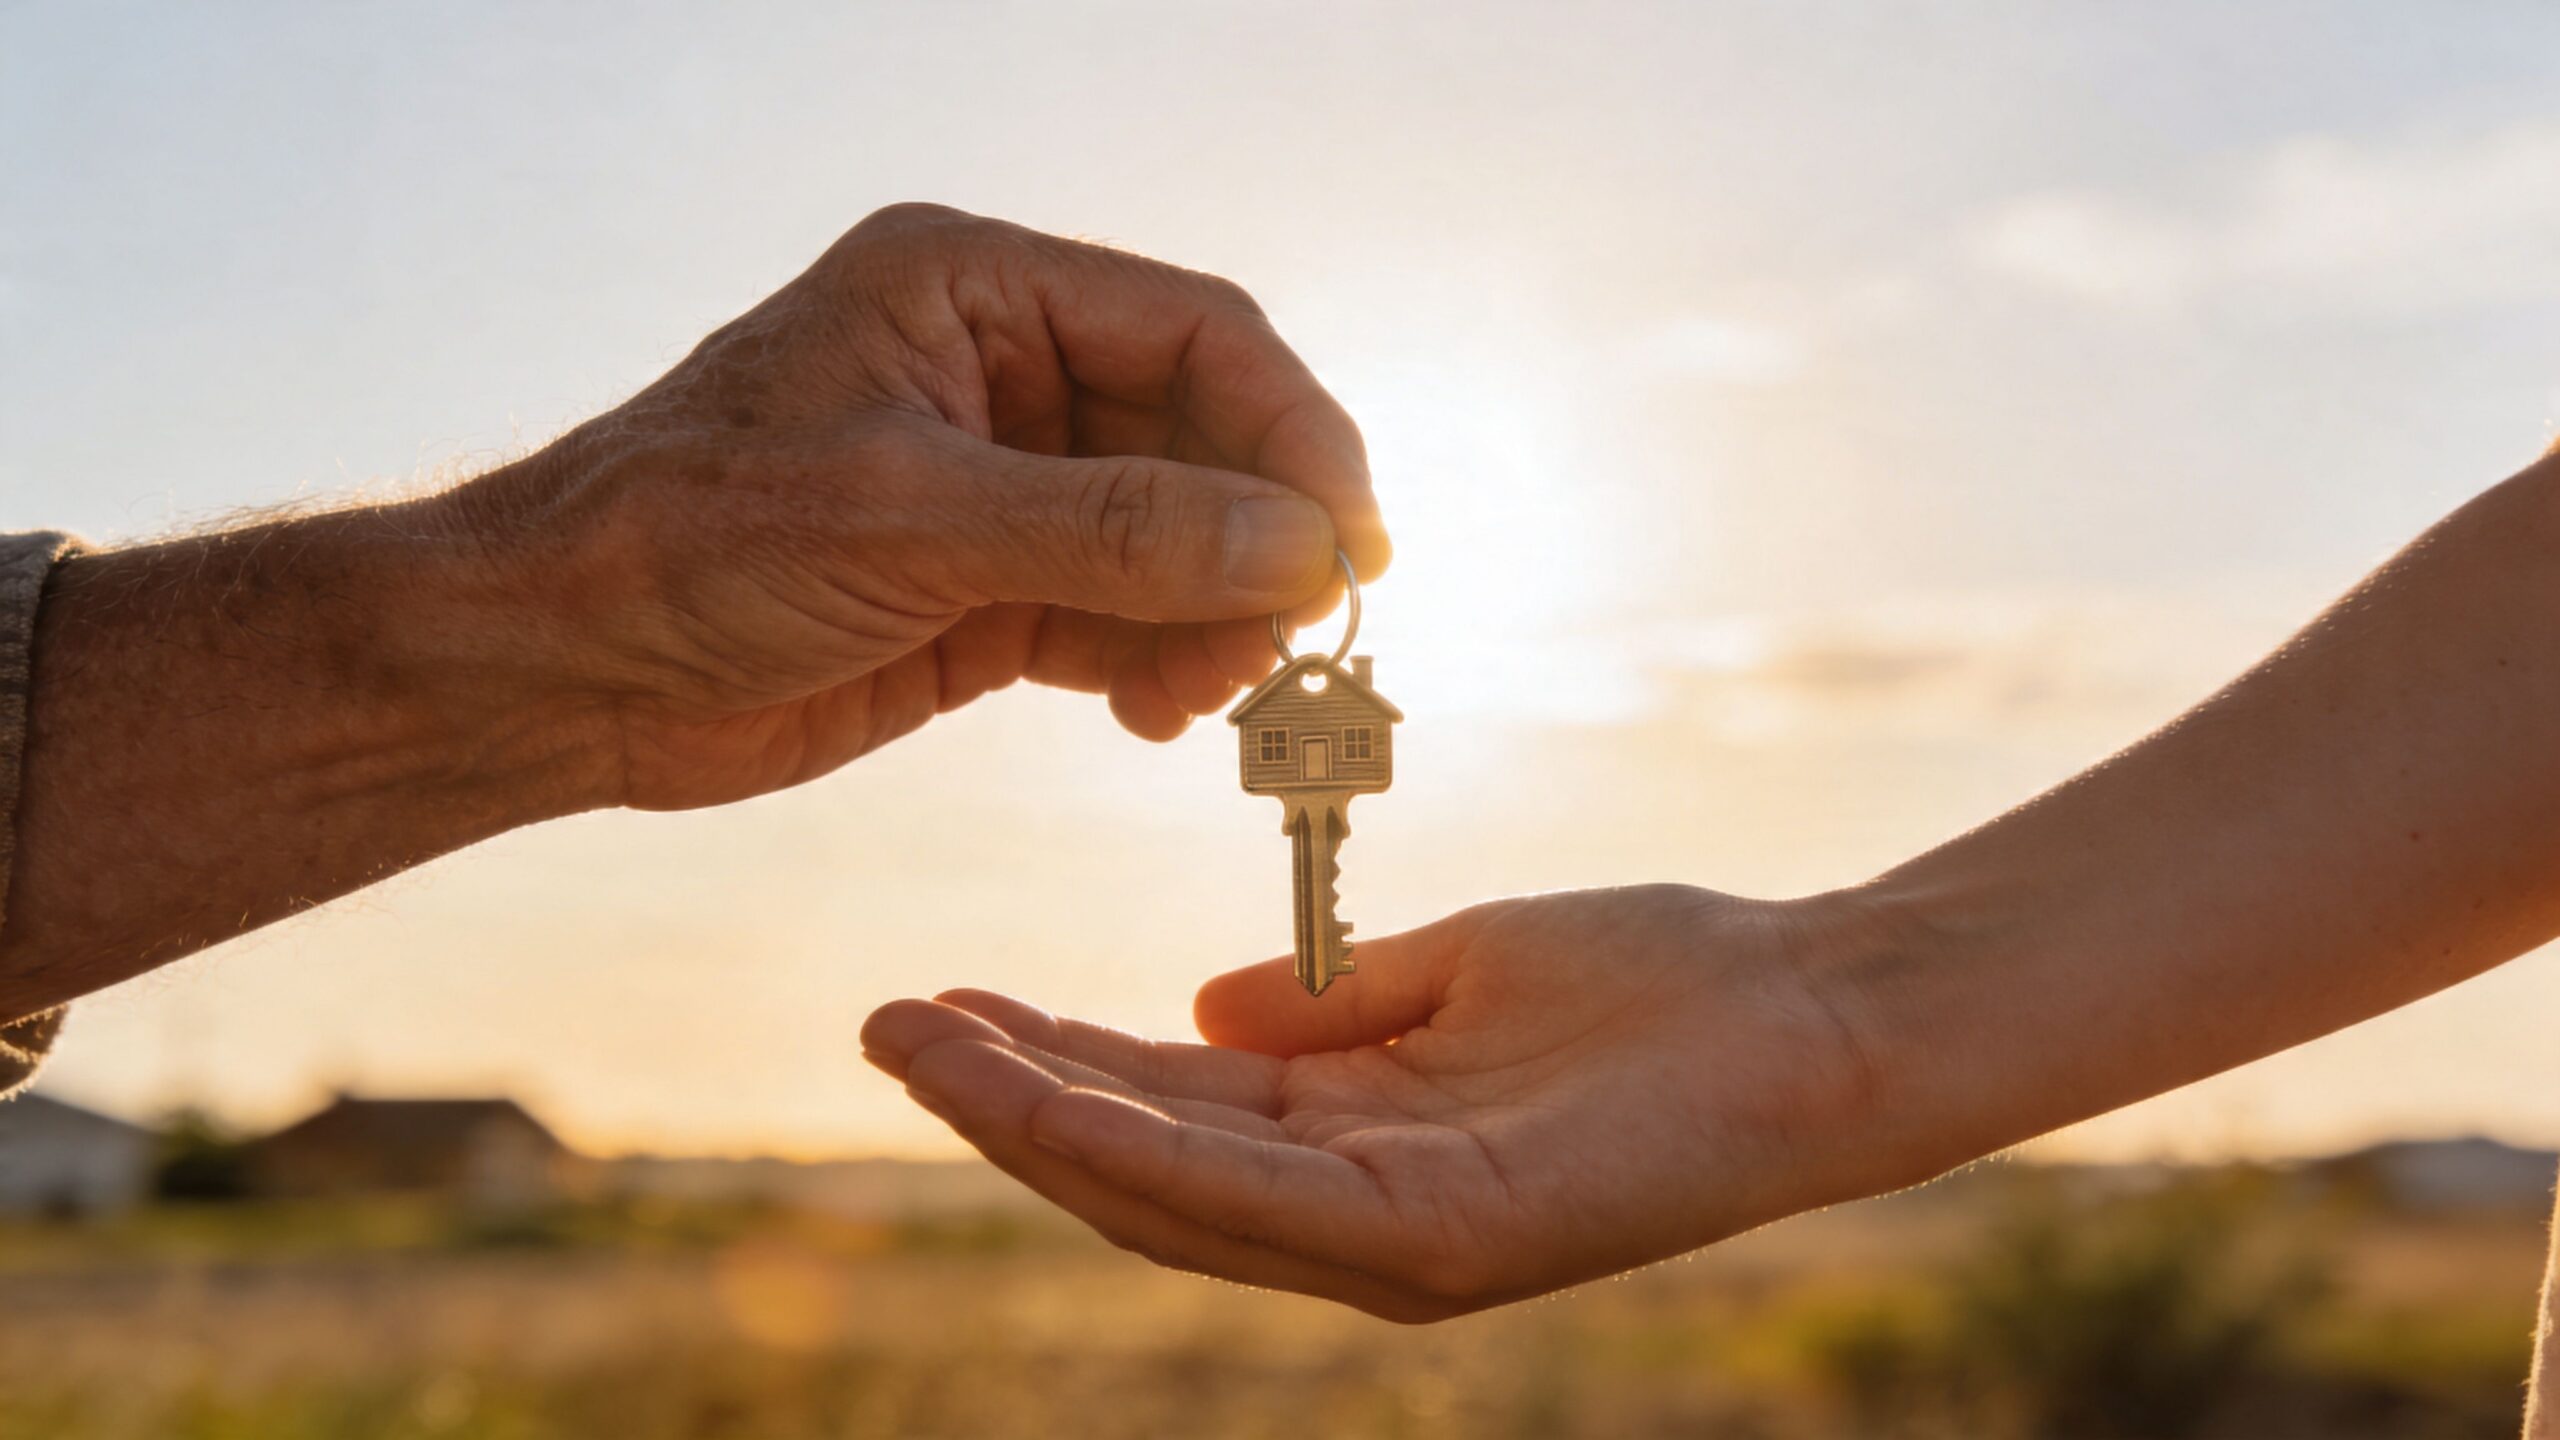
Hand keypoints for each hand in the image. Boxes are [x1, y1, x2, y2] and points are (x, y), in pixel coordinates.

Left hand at [460, 203, 1385, 810]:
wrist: (556, 670)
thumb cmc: (686, 542)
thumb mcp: (911, 519)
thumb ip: (1115, 528)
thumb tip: (1298, 545)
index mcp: (976, 290)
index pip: (1198, 333)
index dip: (1295, 434)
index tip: (1350, 543)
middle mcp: (1001, 373)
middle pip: (1206, 438)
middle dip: (1259, 539)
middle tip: (1293, 640)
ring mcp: (1000, 488)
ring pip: (1178, 538)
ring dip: (1219, 616)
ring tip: (1215, 696)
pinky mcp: (987, 591)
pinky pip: (1124, 616)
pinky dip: (1162, 665)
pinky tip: (1162, 714)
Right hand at [860, 886, 1908, 1320]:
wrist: (1816, 1009)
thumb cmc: (1660, 983)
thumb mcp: (1460, 970)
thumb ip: (1335, 1002)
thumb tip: (1203, 1003)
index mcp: (1358, 1144)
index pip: (1167, 1112)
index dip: (1047, 1063)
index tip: (943, 999)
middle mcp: (1357, 1215)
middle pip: (1139, 1167)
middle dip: (1003, 1099)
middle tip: (882, 1021)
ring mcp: (1395, 1243)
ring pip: (1169, 1195)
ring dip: (1032, 1122)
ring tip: (919, 1044)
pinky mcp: (1443, 1243)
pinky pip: (1257, 1201)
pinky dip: (1137, 1147)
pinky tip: (1042, 1090)